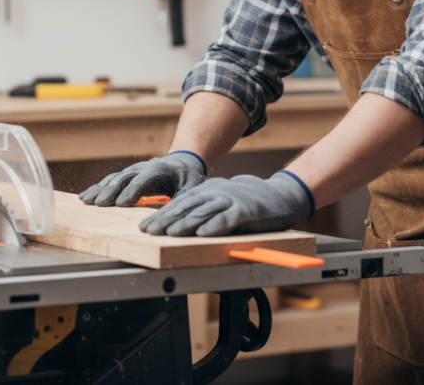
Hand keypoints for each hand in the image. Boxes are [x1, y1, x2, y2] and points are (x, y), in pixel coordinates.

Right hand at [78, 151, 206, 206]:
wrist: (180, 163)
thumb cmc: (187, 177)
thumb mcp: (192, 185)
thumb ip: (183, 197)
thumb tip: (175, 210)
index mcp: (158, 170)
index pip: (142, 180)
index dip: (132, 191)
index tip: (122, 204)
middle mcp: (141, 168)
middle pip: (123, 179)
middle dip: (111, 192)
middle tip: (98, 204)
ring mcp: (131, 171)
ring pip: (113, 180)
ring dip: (99, 190)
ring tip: (86, 201)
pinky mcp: (125, 177)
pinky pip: (109, 182)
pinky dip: (96, 189)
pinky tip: (84, 197)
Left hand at [138, 171, 312, 236]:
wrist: (279, 195)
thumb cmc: (245, 204)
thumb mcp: (220, 202)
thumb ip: (202, 210)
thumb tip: (175, 225)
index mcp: (208, 190)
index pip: (179, 203)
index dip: (161, 215)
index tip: (145, 227)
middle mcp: (216, 192)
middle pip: (187, 207)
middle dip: (166, 220)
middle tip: (148, 231)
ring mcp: (232, 200)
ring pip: (204, 212)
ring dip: (185, 224)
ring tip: (169, 234)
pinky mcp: (247, 211)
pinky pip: (228, 219)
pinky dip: (215, 226)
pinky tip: (202, 234)